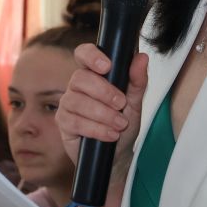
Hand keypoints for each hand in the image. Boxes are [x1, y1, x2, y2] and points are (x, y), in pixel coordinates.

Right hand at [56, 45, 148, 163]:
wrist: (118, 153)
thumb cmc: (123, 123)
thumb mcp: (135, 102)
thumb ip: (137, 80)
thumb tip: (142, 58)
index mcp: (93, 74)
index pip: (83, 54)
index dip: (91, 56)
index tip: (107, 66)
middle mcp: (77, 86)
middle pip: (80, 78)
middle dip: (104, 92)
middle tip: (122, 104)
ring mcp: (68, 104)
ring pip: (77, 101)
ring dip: (103, 114)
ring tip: (120, 124)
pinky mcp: (64, 123)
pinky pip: (75, 122)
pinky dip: (96, 129)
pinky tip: (110, 134)